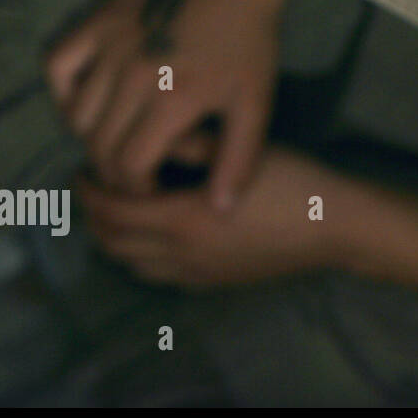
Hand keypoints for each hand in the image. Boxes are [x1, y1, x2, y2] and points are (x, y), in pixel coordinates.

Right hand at [44, 0, 281, 206]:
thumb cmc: (249, 39)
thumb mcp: (256, 102)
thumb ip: (238, 158)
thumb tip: (219, 210)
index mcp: (172, 100)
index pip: (130, 167)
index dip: (138, 190)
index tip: (152, 190)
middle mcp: (132, 77)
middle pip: (99, 146)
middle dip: (115, 170)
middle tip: (135, 172)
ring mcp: (109, 48)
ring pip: (77, 114)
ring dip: (93, 136)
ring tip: (120, 140)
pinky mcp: (96, 24)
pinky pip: (58, 67)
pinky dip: (66, 90)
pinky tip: (93, 99)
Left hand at [79, 143, 344, 287]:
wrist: (334, 226)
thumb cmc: (292, 181)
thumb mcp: (239, 151)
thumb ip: (190, 145)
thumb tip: (151, 136)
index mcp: (181, 219)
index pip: (112, 210)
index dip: (90, 190)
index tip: (83, 168)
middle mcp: (180, 253)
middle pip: (112, 242)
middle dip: (94, 216)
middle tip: (93, 188)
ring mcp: (196, 273)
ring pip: (131, 263)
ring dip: (115, 238)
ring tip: (120, 209)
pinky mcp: (213, 281)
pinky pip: (158, 274)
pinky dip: (140, 255)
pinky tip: (156, 233)